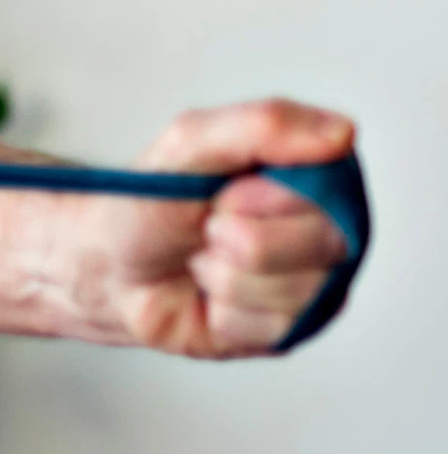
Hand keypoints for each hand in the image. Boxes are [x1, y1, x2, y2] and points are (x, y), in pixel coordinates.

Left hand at [101, 100, 354, 358]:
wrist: (111, 268)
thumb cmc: (152, 204)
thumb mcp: (188, 144)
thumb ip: (263, 124)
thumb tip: (342, 134)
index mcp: (317, 176)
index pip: (330, 184)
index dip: (259, 195)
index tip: (222, 194)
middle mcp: (332, 229)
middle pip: (320, 241)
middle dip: (236, 235)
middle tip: (207, 228)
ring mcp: (318, 283)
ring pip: (292, 288)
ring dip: (224, 275)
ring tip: (205, 261)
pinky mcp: (295, 329)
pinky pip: (274, 327)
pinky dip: (224, 312)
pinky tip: (210, 298)